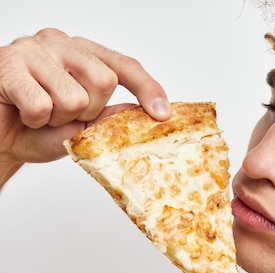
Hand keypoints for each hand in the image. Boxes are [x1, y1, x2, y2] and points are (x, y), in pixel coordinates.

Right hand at [0, 28, 169, 185]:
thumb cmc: (37, 129)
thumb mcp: (84, 127)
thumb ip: (112, 117)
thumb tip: (147, 114)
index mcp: (84, 54)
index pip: (124, 65)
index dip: (146, 88)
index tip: (162, 114)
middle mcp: (61, 43)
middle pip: (103, 81)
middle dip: (89, 111)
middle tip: (65, 115)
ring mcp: (33, 49)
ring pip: (73, 96)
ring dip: (58, 118)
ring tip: (41, 115)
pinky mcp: (7, 63)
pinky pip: (41, 104)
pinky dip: (35, 119)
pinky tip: (23, 112)